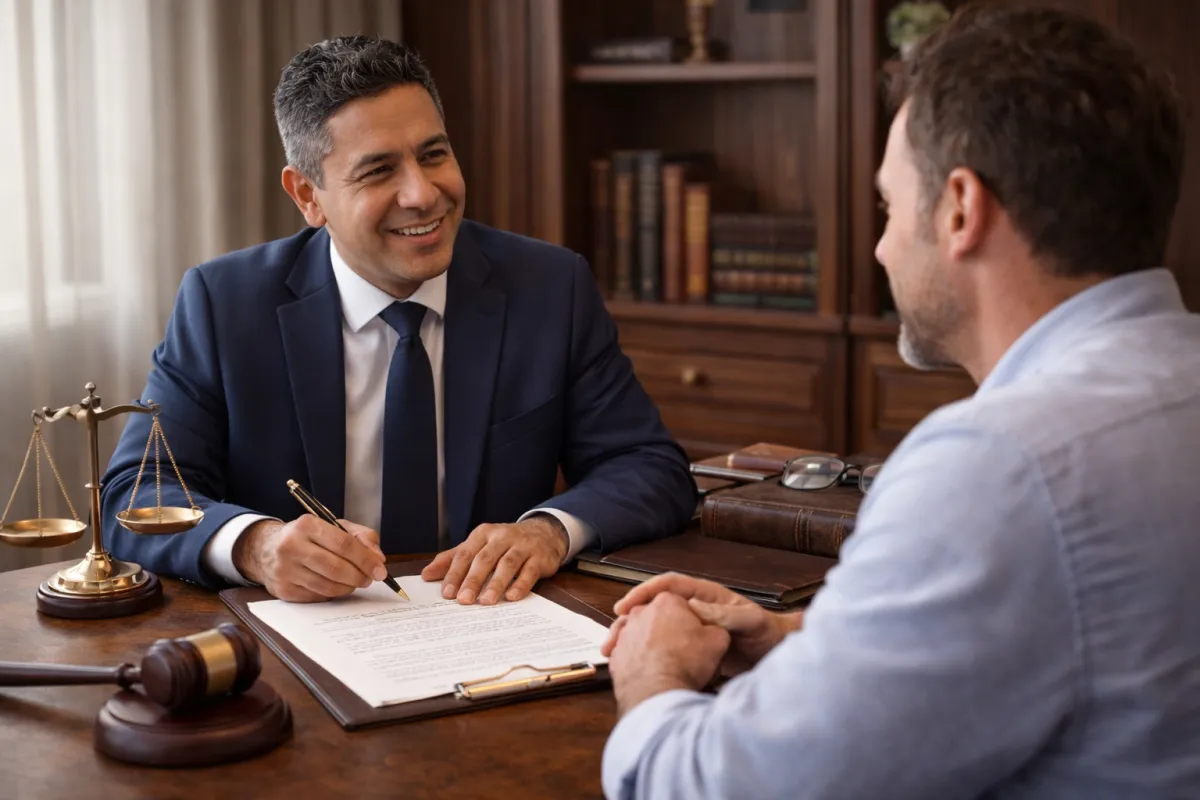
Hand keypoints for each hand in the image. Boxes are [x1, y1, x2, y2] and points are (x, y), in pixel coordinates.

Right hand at [233, 516, 387, 601]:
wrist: (266, 549)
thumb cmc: (307, 537)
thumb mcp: (333, 526)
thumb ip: (360, 537)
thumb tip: (378, 558)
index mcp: (307, 525)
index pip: (344, 544)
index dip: (366, 559)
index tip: (380, 570)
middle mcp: (292, 546)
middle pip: (336, 568)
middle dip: (359, 576)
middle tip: (370, 579)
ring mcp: (285, 569)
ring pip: (328, 585)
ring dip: (348, 587)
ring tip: (355, 582)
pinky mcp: (283, 589)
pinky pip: (317, 596)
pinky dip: (332, 593)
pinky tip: (336, 585)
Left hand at [420, 516, 568, 604]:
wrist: (544, 533)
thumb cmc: (505, 543)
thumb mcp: (478, 546)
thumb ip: (453, 559)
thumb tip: (427, 575)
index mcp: (483, 534)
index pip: (465, 554)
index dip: (455, 573)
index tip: (447, 593)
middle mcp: (502, 537)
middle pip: (484, 559)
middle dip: (473, 580)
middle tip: (463, 600)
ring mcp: (522, 546)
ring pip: (507, 564)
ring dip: (496, 583)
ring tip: (486, 601)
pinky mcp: (539, 557)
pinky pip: (529, 571)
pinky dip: (521, 584)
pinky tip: (512, 596)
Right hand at [602, 572, 800, 675]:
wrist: (777, 655)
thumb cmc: (767, 635)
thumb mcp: (750, 622)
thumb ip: (724, 614)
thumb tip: (692, 607)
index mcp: (705, 596)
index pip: (669, 586)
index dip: (645, 592)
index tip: (626, 605)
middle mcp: (694, 609)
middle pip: (654, 606)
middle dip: (631, 618)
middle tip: (613, 635)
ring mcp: (691, 628)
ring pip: (654, 628)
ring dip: (633, 638)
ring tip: (614, 653)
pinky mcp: (691, 648)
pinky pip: (663, 647)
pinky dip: (645, 654)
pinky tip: (633, 666)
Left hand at [608, 592, 730, 716]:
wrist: (656, 692)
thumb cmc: (684, 663)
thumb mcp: (717, 641)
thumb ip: (716, 628)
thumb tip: (714, 631)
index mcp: (667, 602)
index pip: (682, 604)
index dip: (692, 621)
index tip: (698, 636)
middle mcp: (641, 612)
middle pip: (660, 618)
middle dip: (670, 631)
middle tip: (683, 651)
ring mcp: (625, 633)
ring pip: (642, 635)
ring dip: (652, 645)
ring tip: (666, 664)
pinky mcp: (615, 655)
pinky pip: (629, 653)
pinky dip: (638, 660)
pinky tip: (649, 672)